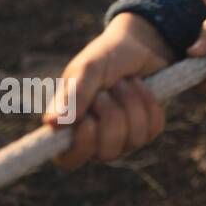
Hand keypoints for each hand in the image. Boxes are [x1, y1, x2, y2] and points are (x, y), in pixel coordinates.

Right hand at [43, 12, 172, 170]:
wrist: (140, 45)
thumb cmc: (106, 57)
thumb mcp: (88, 69)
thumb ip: (73, 95)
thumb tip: (52, 124)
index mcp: (69, 127)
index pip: (69, 160)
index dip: (81, 146)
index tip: (88, 120)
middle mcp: (95, 138)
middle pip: (106, 151)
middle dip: (111, 113)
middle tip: (108, 88)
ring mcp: (123, 137)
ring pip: (133, 139)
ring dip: (131, 103)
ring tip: (124, 83)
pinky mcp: (147, 129)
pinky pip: (153, 128)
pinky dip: (149, 102)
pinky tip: (142, 87)